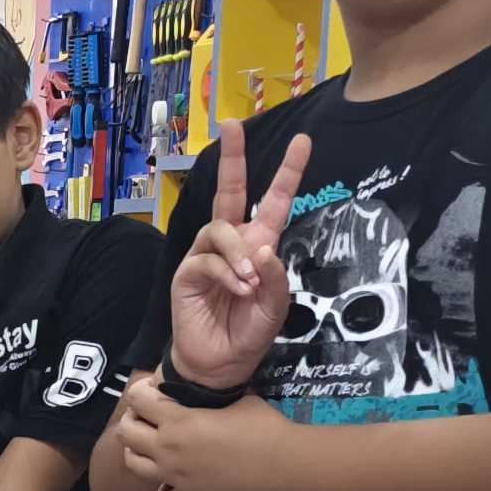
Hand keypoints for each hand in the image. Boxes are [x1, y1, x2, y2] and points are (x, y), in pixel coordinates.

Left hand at [112, 374, 288, 490]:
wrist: (284, 464)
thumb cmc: (263, 426)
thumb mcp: (235, 398)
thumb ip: (210, 395)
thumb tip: (207, 389)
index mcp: (177, 420)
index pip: (136, 399)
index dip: (141, 391)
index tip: (153, 391)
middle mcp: (168, 449)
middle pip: (126, 432)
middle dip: (133, 419)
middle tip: (150, 416)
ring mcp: (175, 477)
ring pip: (133, 464)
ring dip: (138, 451)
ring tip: (154, 445)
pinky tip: (172, 482)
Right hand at [166, 120, 308, 390]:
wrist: (221, 364)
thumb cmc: (249, 332)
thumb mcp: (276, 305)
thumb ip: (276, 277)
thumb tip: (263, 247)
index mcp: (258, 245)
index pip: (274, 202)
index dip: (288, 172)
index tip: (303, 141)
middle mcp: (231, 243)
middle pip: (230, 192)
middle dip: (234, 157)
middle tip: (231, 126)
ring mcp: (206, 256)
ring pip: (219, 228)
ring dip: (237, 252)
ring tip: (249, 281)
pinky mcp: (187, 273)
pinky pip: (205, 260)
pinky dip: (225, 273)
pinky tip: (238, 290)